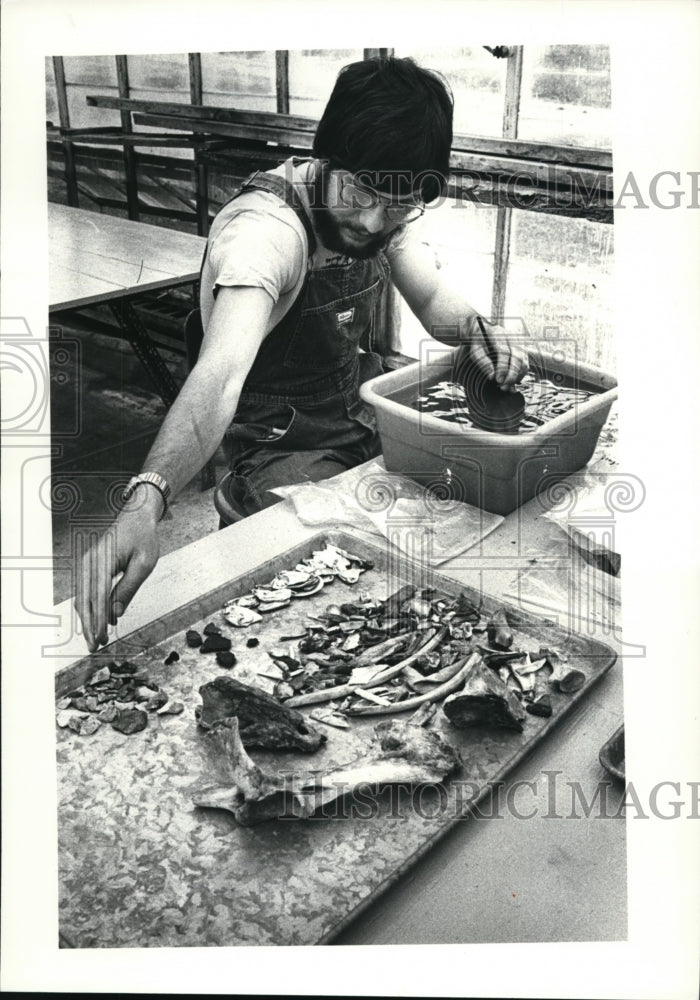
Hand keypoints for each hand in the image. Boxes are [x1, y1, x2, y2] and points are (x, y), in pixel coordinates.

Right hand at [74, 493, 160, 651]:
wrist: (136, 517)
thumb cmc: (143, 539)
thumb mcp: (144, 564)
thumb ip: (129, 587)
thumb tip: (115, 614)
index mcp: (103, 560)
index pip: (97, 597)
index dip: (96, 621)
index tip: (100, 639)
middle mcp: (89, 562)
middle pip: (84, 601)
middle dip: (89, 626)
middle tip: (96, 647)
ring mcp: (87, 564)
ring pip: (82, 598)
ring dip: (88, 619)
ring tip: (98, 639)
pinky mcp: (89, 567)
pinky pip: (86, 591)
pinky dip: (91, 608)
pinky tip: (100, 621)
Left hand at [467, 316, 528, 389]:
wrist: (486, 332)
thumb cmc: (479, 343)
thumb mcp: (475, 351)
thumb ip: (482, 362)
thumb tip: (492, 376)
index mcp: (497, 334)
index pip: (504, 352)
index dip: (502, 368)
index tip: (498, 380)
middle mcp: (512, 337)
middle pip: (517, 357)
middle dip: (511, 375)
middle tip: (503, 386)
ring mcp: (519, 343)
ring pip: (524, 362)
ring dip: (516, 377)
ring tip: (505, 386)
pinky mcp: (523, 349)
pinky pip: (525, 364)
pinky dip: (520, 375)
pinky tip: (511, 381)